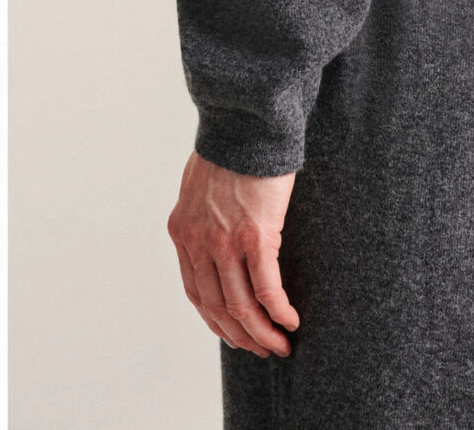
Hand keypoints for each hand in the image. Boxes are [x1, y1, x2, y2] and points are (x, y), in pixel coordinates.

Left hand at [167, 150, 300, 357]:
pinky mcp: (256, 236)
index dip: (216, 321)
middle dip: (239, 335)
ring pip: (241, 305)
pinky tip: (291, 321)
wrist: (243, 125)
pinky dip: (279, 311)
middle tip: (262, 349)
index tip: (235, 334)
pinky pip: (267, 287)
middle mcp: (198, 242)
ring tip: (280, 346)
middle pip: (216, 307)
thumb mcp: (198, 184)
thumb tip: (214, 231)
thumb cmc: (228, 148)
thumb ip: (201, 214)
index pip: (195, 292)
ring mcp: (225, 242)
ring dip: (262, 332)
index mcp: (182, 231)